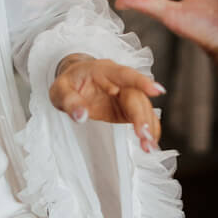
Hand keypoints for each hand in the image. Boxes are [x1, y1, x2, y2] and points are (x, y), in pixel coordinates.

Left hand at [50, 55, 165, 152]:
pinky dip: (148, 130)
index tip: (157, 91)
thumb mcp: (60, 91)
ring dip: (149, 127)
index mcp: (103, 70)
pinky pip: (142, 117)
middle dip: (143, 117)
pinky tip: (150, 144)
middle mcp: (119, 80)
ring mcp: (125, 94)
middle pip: (136, 96)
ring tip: (149, 147)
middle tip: (145, 137)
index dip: (141, 82)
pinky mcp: (127, 107)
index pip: (125, 74)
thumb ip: (70, 102)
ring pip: (143, 108)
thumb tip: (81, 116)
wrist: (74, 81)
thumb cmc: (69, 83)